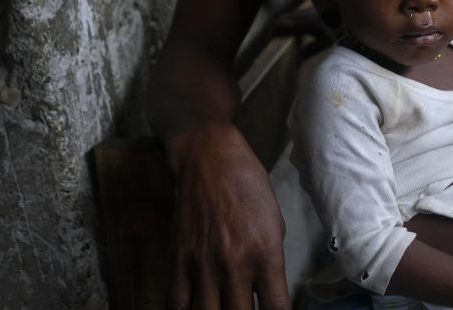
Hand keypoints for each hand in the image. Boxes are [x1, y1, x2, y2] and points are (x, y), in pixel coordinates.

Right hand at [166, 122, 289, 309]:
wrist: (210, 158)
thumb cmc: (248, 184)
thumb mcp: (274, 219)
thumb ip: (271, 258)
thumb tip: (264, 288)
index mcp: (266, 253)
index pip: (276, 309)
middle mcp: (235, 264)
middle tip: (246, 308)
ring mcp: (203, 264)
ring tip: (223, 307)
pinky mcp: (178, 259)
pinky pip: (176, 304)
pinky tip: (197, 307)